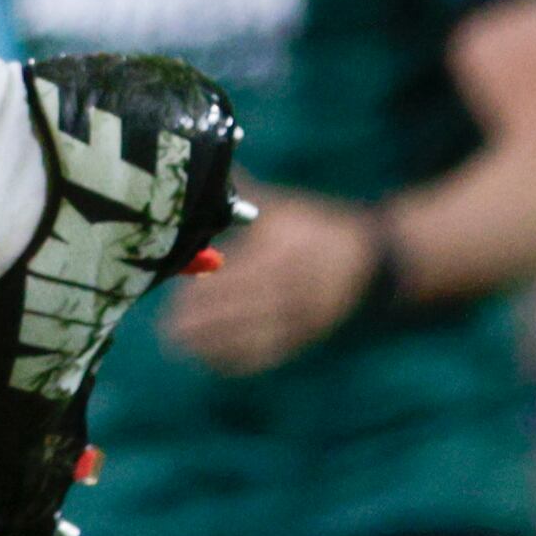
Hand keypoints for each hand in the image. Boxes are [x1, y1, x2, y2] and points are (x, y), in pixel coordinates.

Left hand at [160, 188, 369, 374]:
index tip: (177, 297)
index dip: (208, 291)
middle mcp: (292, 289)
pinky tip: (215, 363)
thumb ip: (239, 198)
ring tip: (181, 348)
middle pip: (244, 311)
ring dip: (217, 345)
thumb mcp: (279, 208)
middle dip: (204, 323)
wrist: (368, 260)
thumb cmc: (313, 229)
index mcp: (282, 254)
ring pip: (256, 337)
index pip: (240, 278)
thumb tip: (200, 172)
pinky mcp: (307, 336)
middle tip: (167, 331)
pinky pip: (274, 353)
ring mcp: (301, 317)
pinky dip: (245, 361)